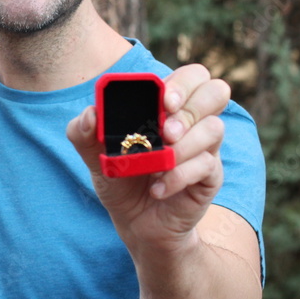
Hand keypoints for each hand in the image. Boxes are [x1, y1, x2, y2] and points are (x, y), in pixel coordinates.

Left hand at [66, 64, 228, 253]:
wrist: (134, 223)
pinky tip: (157, 188)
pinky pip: (207, 166)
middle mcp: (190, 122)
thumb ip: (83, 132)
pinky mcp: (210, 177)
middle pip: (216, 91)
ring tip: (157, 162)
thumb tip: (91, 113)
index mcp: (165, 107)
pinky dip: (178, 175)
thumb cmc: (118, 178)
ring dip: (184, 144)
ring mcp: (204, 149)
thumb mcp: (92, 156)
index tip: (163, 100)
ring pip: (214, 128)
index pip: (191, 76)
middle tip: (165, 130)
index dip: (182, 82)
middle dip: (191, 106)